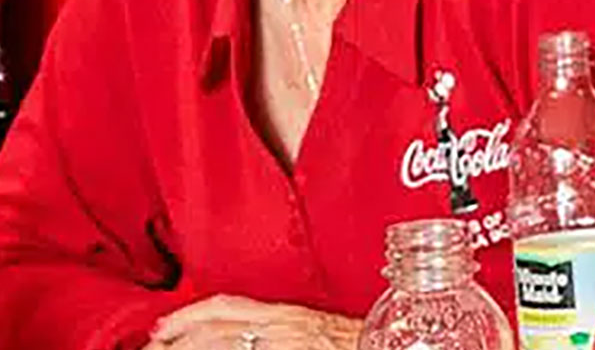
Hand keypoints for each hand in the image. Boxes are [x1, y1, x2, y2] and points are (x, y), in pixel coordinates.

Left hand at [144, 294, 361, 348]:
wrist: (385, 344)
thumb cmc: (355, 342)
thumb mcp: (314, 327)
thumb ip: (282, 327)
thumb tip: (247, 335)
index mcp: (287, 313)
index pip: (226, 307)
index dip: (188, 316)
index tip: (160, 328)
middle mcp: (282, 328)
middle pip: (216, 330)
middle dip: (178, 340)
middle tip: (153, 349)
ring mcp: (284, 343)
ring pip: (225, 344)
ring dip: (189, 349)